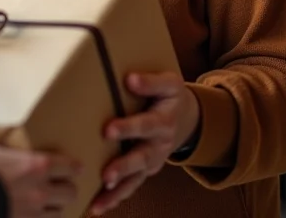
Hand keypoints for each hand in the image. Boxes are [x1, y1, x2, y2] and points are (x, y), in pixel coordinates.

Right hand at [0, 143, 81, 217]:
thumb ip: (8, 153)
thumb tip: (4, 151)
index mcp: (36, 165)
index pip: (68, 166)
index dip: (74, 167)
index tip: (77, 167)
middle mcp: (41, 189)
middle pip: (70, 192)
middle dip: (68, 188)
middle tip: (61, 185)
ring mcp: (33, 213)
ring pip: (58, 213)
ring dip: (55, 207)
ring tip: (47, 203)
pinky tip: (33, 215)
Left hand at [90, 72, 199, 215]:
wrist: (187, 117)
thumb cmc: (171, 96)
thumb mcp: (169, 83)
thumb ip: (151, 82)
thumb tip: (131, 79)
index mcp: (163, 121)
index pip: (145, 125)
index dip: (128, 128)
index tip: (108, 130)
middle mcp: (159, 145)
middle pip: (141, 158)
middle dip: (123, 166)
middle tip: (106, 174)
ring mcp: (153, 161)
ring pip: (136, 178)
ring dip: (118, 190)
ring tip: (100, 199)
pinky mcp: (146, 170)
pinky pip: (132, 186)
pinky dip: (116, 198)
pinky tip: (97, 206)